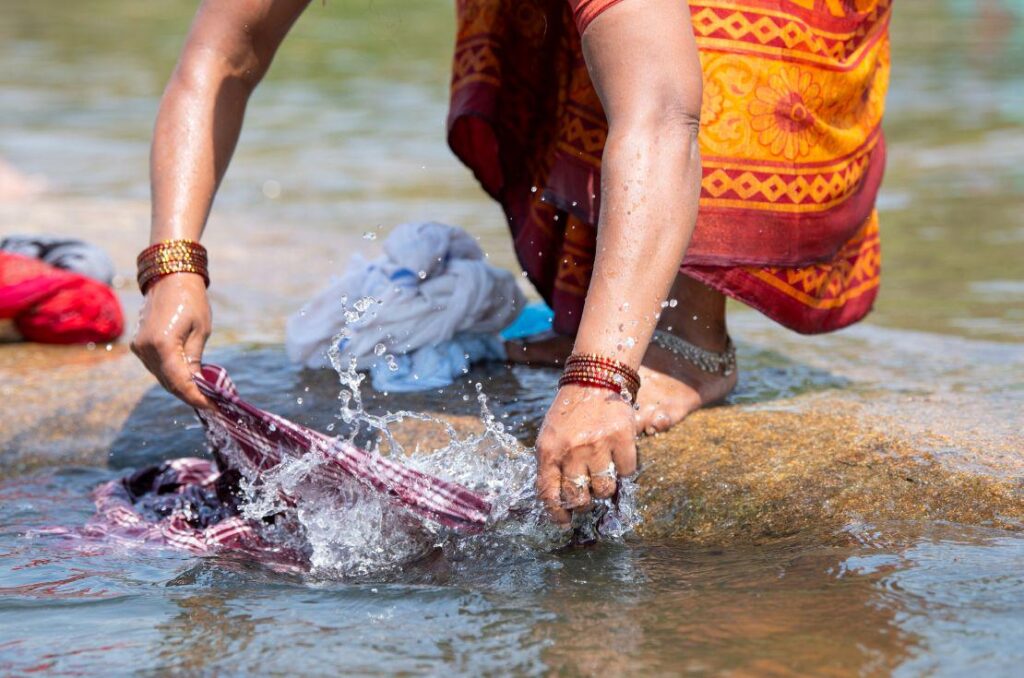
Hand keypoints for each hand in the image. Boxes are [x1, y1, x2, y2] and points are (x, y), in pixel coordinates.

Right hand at [131, 272, 211, 408]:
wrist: (169, 279)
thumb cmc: (191, 301)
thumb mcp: (201, 331)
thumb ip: (196, 360)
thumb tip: (199, 386)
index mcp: (162, 344)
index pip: (179, 382)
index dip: (196, 397)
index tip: (212, 407)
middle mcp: (145, 349)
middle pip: (169, 383)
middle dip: (190, 395)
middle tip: (212, 404)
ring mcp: (139, 348)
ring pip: (162, 378)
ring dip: (181, 388)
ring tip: (204, 395)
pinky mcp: (139, 346)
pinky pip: (157, 368)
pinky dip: (172, 376)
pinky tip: (189, 380)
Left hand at [535, 384, 637, 524]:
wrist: (594, 379)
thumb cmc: (570, 412)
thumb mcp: (550, 435)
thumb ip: (552, 464)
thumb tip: (560, 500)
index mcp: (548, 450)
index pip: (548, 493)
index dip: (556, 514)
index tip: (564, 522)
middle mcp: (571, 450)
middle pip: (578, 498)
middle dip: (582, 503)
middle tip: (586, 495)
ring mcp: (598, 444)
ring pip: (604, 489)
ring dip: (603, 487)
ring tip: (602, 472)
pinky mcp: (622, 438)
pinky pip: (627, 472)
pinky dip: (624, 470)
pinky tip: (618, 457)